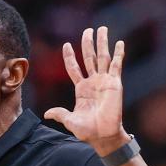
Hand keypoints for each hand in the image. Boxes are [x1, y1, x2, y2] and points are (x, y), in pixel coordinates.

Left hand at [44, 26, 128, 156]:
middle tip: (88, 30)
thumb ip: (59, 114)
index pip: (74, 68)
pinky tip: (119, 43)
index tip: (66, 44)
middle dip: (88, 43)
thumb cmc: (87, 131)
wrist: (103, 136)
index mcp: (81, 89)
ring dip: (102, 43)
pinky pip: (116, 66)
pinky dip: (118, 54)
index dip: (70, 56)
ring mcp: (104, 81)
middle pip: (89, 57)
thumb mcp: (69, 121)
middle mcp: (93, 82)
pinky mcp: (115, 83)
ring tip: (103, 29)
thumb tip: (46, 113)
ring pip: (102, 57)